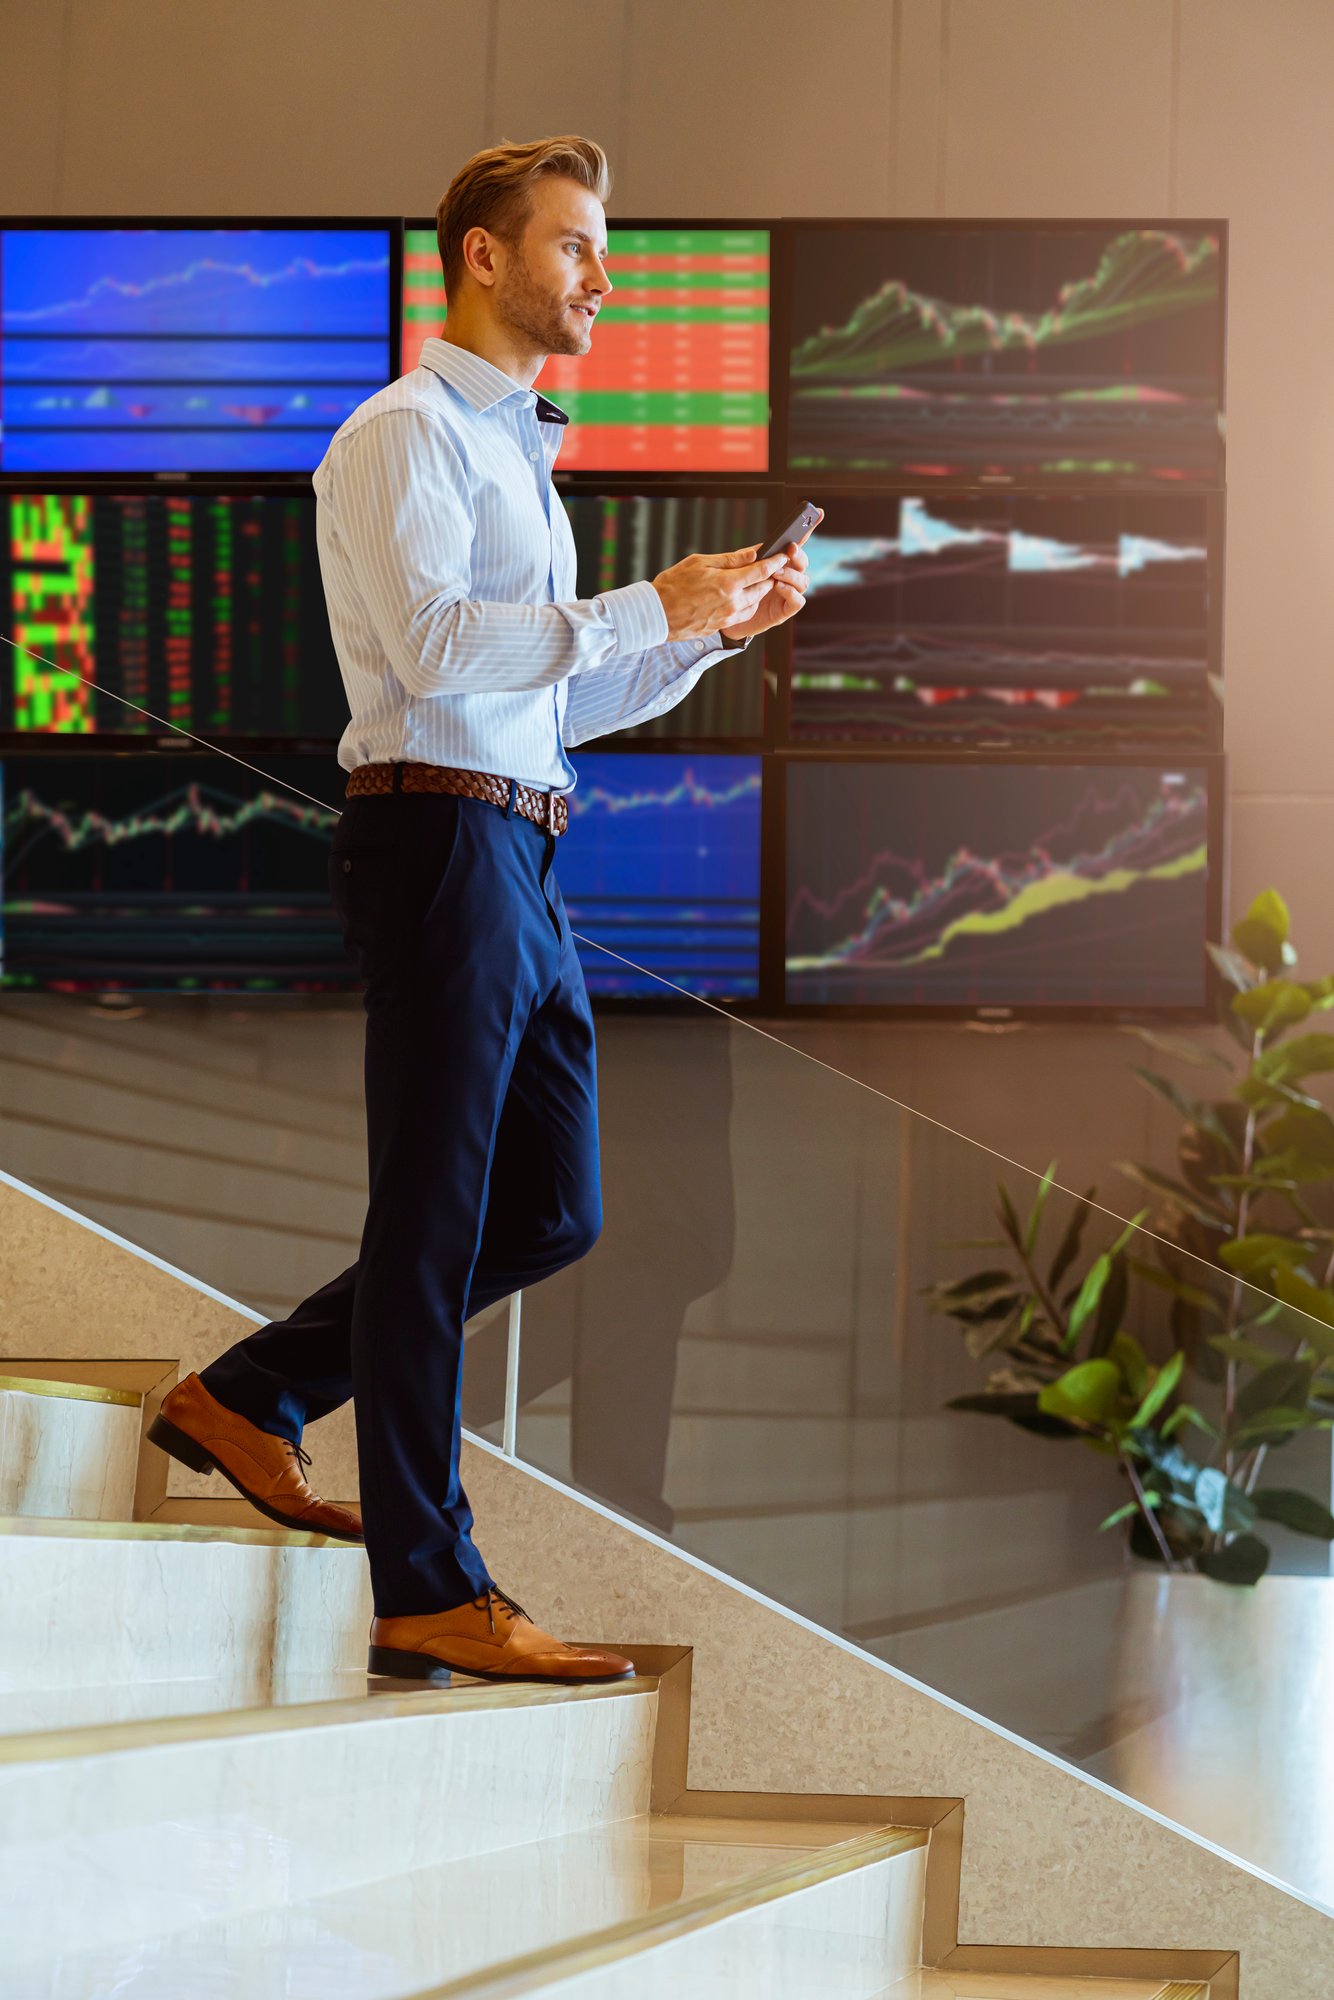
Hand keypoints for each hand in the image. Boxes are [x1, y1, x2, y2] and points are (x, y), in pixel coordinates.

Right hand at [651, 545, 790, 640]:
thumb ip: (730, 559)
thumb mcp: (700, 563)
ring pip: (755, 603)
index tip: (782, 555)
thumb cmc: (673, 585)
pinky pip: (744, 615)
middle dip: (770, 576)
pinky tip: (742, 597)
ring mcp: (728, 617)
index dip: (776, 561)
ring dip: (759, 591)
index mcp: (728, 583)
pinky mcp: (722, 626)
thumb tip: (752, 553)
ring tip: (754, 581)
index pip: (761, 570)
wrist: (657, 614)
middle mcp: (732, 602)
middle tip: (770, 567)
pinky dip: (749, 604)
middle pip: (763, 588)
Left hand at [719, 508, 821, 643]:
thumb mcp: (738, 571)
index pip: (795, 544)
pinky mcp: (784, 610)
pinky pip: (798, 600)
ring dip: (791, 573)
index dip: (807, 529)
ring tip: (776, 573)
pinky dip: (790, 592)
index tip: (817, 512)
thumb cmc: (734, 591)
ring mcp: (788, 594)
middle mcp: (787, 576)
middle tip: (789, 550)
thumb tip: (760, 548)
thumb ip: (750, 560)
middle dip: (798, 554)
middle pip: (803, 562)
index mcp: (778, 563)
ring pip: (803, 580)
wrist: (727, 618)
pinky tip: (778, 586)